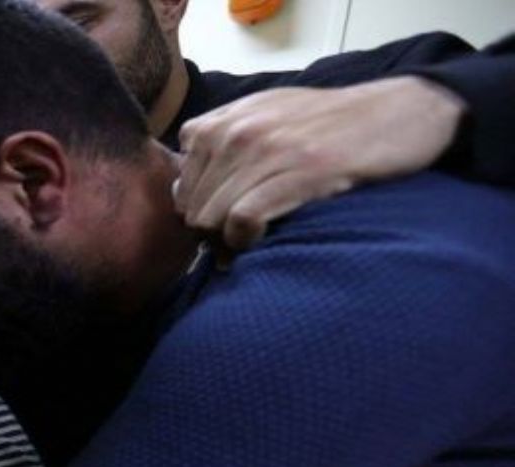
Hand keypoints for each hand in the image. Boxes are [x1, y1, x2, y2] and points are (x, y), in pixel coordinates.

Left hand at [175, 77, 466, 250]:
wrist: (393, 111)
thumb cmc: (327, 122)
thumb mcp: (264, 113)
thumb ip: (220, 139)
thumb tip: (185, 186)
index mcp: (221, 121)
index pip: (181, 184)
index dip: (198, 211)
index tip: (219, 225)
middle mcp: (236, 132)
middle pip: (193, 207)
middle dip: (209, 233)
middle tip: (233, 244)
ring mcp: (265, 150)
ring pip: (211, 217)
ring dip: (225, 242)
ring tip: (246, 246)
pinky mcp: (298, 172)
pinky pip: (242, 219)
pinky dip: (244, 240)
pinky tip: (258, 241)